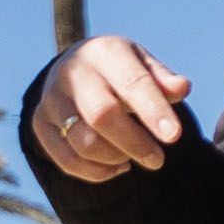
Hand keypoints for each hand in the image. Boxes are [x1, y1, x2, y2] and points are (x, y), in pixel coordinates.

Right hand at [30, 35, 193, 184]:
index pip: (132, 83)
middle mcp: (72, 72)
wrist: (74, 68)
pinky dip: (97, 172)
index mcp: (104, 52)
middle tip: (157, 160)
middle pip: (102, 115)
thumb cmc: (120, 71)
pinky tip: (116, 166)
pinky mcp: (40, 124)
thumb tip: (182, 87)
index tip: (174, 136)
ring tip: (132, 156)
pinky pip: (68, 160)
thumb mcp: (143, 66)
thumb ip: (163, 80)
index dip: (154, 111)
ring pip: (84, 142)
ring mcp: (51, 99)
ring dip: (116, 158)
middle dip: (135, 143)